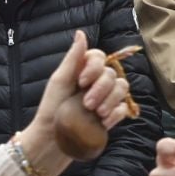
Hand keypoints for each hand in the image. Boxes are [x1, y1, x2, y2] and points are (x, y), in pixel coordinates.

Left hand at [15, 30, 138, 175]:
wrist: (52, 142)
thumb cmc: (51, 110)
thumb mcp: (60, 81)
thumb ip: (73, 58)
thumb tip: (81, 33)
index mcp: (82, 71)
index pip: (99, 57)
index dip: (94, 68)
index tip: (81, 81)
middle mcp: (95, 82)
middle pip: (112, 74)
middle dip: (101, 89)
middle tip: (86, 104)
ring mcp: (104, 99)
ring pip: (122, 89)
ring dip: (110, 101)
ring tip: (95, 114)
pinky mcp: (110, 116)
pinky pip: (123, 109)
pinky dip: (114, 114)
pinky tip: (102, 122)